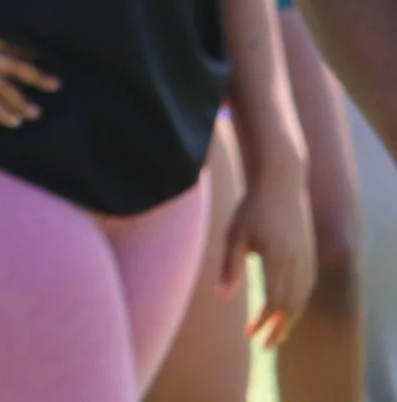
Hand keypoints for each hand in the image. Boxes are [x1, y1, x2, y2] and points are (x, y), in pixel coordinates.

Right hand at [0, 7, 58, 127]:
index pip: (4, 44)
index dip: (24, 54)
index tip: (39, 62)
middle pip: (13, 65)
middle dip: (36, 76)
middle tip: (55, 85)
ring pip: (5, 88)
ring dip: (22, 102)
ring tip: (33, 113)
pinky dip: (5, 114)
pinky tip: (14, 122)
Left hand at [224, 162, 314, 349]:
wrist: (281, 184)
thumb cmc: (252, 208)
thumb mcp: (234, 235)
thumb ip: (230, 267)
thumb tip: (222, 297)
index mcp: (277, 260)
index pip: (274, 302)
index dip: (263, 323)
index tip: (250, 337)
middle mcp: (296, 263)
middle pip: (291, 306)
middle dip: (278, 329)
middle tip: (264, 346)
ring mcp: (306, 258)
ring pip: (302, 298)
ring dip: (289, 319)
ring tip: (276, 335)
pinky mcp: (309, 254)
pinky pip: (307, 287)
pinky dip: (298, 303)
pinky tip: (288, 310)